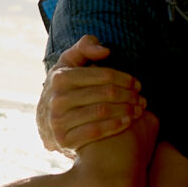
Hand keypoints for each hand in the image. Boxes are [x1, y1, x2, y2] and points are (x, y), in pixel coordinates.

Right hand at [37, 38, 145, 153]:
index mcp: (61, 77)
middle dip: (129, 95)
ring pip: (102, 112)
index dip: (125, 79)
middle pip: (106, 94)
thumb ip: (85, 47)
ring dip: (126, 110)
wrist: (46, 121)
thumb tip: (105, 51)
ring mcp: (59, 121)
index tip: (137, 84)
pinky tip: (128, 122)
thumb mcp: (69, 62)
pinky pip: (96, 131)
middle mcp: (57, 99)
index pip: (104, 75)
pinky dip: (115, 126)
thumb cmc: (65, 86)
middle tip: (141, 99)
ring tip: (138, 110)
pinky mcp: (64, 140)